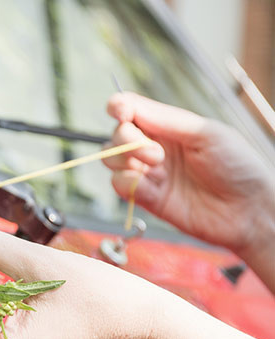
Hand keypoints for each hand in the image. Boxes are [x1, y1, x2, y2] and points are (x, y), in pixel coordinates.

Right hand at [103, 92, 274, 263]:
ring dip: (124, 160)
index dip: (119, 107)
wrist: (247, 209)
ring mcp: (149, 173)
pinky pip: (120, 185)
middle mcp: (155, 148)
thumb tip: (133, 107)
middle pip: (117, 136)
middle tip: (155, 152)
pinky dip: (127, 183)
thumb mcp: (205, 133)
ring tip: (155, 166)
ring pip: (112, 160)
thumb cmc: (237, 166)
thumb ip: (167, 120)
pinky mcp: (146, 198)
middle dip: (126, 139)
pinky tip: (149, 185)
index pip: (132, 110)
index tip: (119, 111)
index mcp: (169, 127)